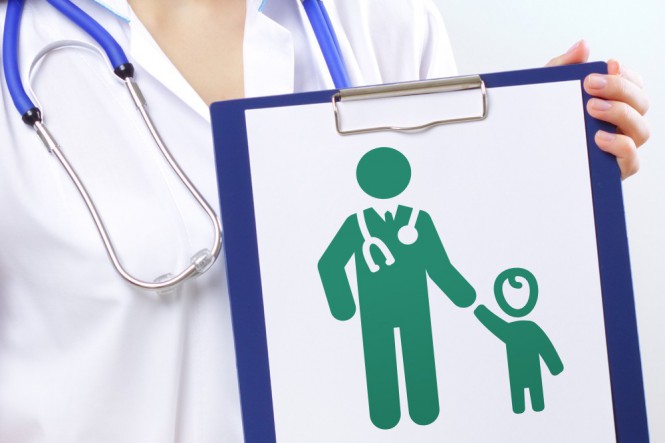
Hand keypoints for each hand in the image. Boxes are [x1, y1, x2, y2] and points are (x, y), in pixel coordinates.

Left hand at [546, 40, 649, 178]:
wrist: (524, 158)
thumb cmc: (543, 123)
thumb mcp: (547, 93)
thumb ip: (563, 68)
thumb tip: (583, 46)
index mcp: (613, 105)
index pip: (634, 85)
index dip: (626, 74)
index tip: (608, 64)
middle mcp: (622, 126)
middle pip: (640, 104)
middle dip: (620, 90)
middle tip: (590, 85)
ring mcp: (621, 149)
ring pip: (641, 131)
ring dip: (621, 115)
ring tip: (593, 109)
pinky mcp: (614, 171)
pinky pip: (631, 161)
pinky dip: (620, 147)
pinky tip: (599, 138)